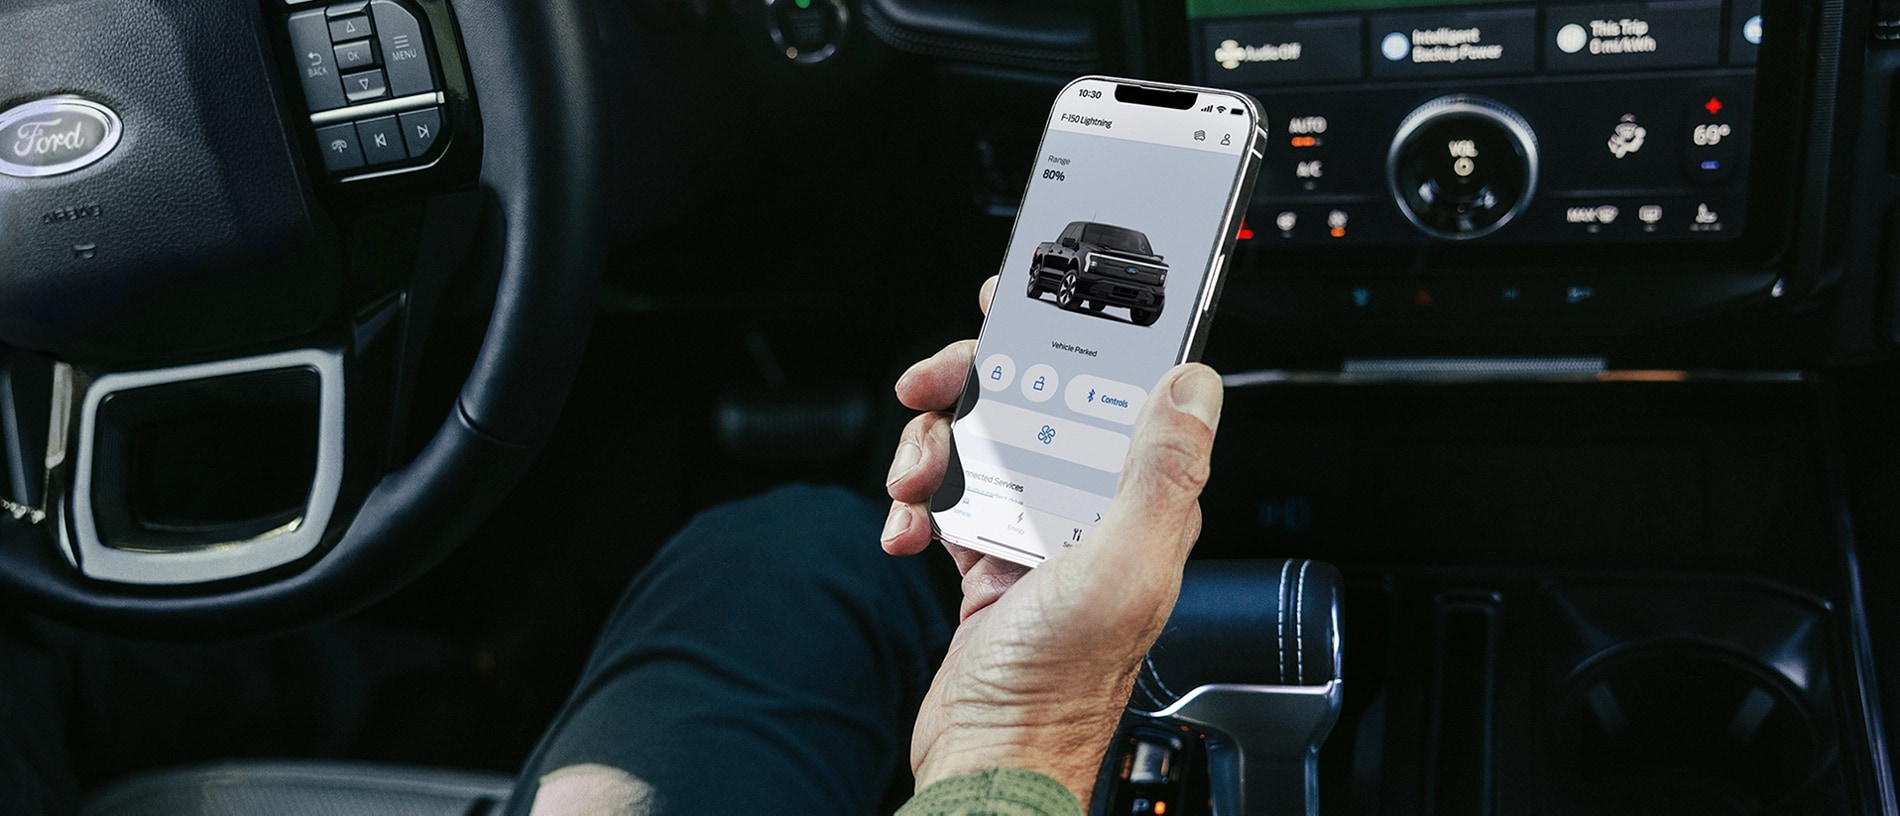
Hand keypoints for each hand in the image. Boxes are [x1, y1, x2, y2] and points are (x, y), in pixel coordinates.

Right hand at [881, 276, 1224, 804]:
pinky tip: (906, 530)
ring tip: (915, 479)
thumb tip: (1195, 385)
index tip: (1028, 298)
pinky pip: (948, 497)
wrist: (989, 760)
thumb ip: (1159, 474)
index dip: (1077, 334)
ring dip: (935, 446)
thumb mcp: (1121, 569)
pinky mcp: (987, 557)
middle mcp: (1092, 508)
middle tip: (936, 383)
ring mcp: (1037, 529)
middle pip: (1034, 399)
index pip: (1120, 386)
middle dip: (976, 381)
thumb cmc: (1058, 687)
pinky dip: (916, 504)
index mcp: (1140, 500)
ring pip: (983, 440)